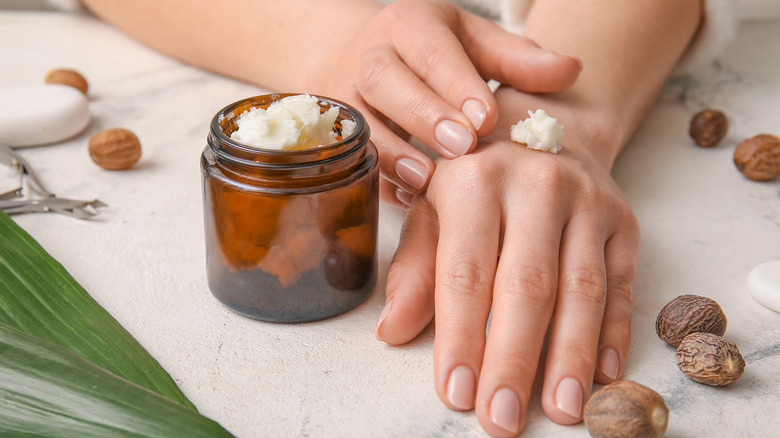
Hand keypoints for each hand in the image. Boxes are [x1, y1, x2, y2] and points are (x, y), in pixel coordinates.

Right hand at [310, 0, 580, 205]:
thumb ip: (518, 60)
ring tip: (427, 180)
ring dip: (392, 153)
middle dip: (423, 114)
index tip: (486, 118)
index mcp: (409, 25)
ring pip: (359, 122)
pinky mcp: (336, 136)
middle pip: (385, 80)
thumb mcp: (475, 46)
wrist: (363, 61)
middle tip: (462, 148)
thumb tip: (570, 69)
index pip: (429, 48)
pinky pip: (351, 159)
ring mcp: (345, 97)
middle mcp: (370, 56)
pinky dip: (379, 180)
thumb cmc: (435, 57)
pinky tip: (410, 198)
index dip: (455, 82)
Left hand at [375, 87, 639, 435]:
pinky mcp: (625, 219)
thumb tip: (392, 331)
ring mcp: (588, 201)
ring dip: (572, 357)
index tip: (455, 394)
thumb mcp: (432, 207)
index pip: (465, 271)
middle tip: (502, 419)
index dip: (461, 337)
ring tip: (563, 411)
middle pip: (528, 286)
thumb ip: (415, 267)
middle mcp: (535, 184)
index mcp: (473, 178)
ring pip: (582, 289)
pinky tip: (605, 377)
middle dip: (515, 359)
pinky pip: (623, 283)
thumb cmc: (475, 175)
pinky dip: (616, 334)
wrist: (546, 120)